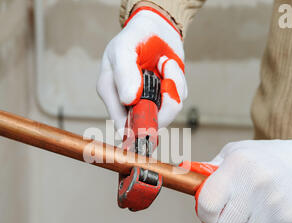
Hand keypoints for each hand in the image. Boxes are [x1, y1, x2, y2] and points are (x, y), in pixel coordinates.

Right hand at [96, 6, 186, 132]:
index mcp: (112, 94)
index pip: (123, 126)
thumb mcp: (123, 49)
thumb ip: (124, 73)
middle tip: (166, 79)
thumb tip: (129, 100)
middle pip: (150, 125)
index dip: (138, 127)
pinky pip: (178, 97)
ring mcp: (150, 101)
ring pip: (168, 111)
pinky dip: (178, 80)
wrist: (156, 26)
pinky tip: (168, 66)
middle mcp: (130, 103)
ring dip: (172, 85)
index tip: (152, 112)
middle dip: (163, 103)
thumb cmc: (134, 37)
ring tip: (165, 64)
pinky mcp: (167, 96)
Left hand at [196, 138, 291, 222]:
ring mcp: (274, 203)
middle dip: (229, 218)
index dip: (205, 213)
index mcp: (237, 165)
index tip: (210, 211)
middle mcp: (255, 184)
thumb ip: (210, 169)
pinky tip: (275, 211)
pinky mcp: (290, 219)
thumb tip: (184, 178)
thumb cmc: (266, 158)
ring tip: (261, 206)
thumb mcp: (236, 152)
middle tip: (241, 205)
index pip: (207, 204)